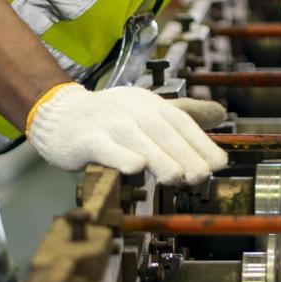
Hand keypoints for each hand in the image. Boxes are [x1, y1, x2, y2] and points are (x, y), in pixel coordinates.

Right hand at [26, 83, 228, 184]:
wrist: (59, 113)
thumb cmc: (110, 117)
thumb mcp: (148, 109)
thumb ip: (183, 114)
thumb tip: (221, 114)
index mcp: (151, 103)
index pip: (181, 121)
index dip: (201, 142)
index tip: (220, 164)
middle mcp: (133, 109)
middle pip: (163, 131)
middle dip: (185, 153)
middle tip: (202, 176)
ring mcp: (109, 122)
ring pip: (138, 140)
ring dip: (160, 158)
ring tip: (177, 178)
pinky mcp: (86, 138)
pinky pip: (105, 147)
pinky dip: (120, 156)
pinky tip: (135, 168)